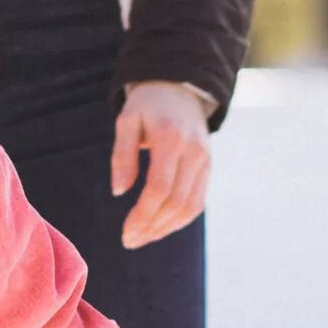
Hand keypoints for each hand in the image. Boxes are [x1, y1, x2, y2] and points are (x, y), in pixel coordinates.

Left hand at [109, 80, 211, 250]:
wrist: (180, 87)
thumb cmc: (147, 104)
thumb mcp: (127, 120)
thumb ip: (122, 155)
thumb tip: (119, 192)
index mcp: (171, 138)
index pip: (160, 187)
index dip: (143, 214)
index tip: (125, 232)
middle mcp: (193, 152)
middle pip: (176, 202)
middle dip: (151, 227)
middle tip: (129, 240)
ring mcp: (204, 161)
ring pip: (190, 208)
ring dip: (165, 229)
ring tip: (141, 238)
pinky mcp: (208, 168)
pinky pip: (197, 203)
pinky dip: (178, 220)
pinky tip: (159, 227)